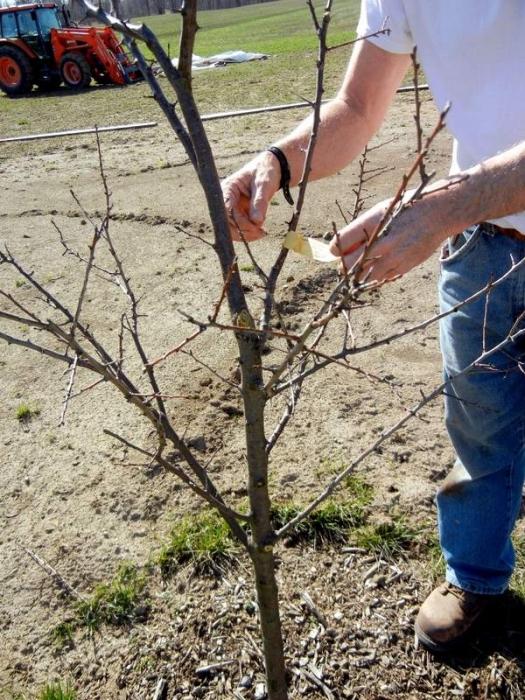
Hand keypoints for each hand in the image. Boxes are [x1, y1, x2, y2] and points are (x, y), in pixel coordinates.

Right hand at [221, 152, 280, 241]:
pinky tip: (261, 231)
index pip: (225, 209)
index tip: (253, 226)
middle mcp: (226, 200)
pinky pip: (240, 229)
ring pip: (232, 229)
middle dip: (243, 231)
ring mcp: (231, 208)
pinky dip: (250, 233)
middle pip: (227, 223)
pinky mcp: (238, 215)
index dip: (237, 221)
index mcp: (228, 188)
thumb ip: (260, 201)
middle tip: (260, 232)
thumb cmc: (265, 172)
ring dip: (246, 234)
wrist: (270, 170)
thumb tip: (256, 221)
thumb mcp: (264, 184)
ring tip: (262, 232)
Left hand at [328, 198, 444, 283]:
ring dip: (361, 273)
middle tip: (346, 263)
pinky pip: (382, 278)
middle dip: (345, 266)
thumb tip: (341, 249)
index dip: (335, 249)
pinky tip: (383, 264)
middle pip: (350, 264)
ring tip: (366, 265)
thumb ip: (361, 229)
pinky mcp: (403, 266)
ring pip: (365, 276)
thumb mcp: (380, 211)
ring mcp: (394, 256)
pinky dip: (378, 274)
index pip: (341, 242)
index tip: (336, 250)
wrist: (438, 214)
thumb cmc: (404, 210)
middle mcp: (382, 240)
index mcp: (372, 222)